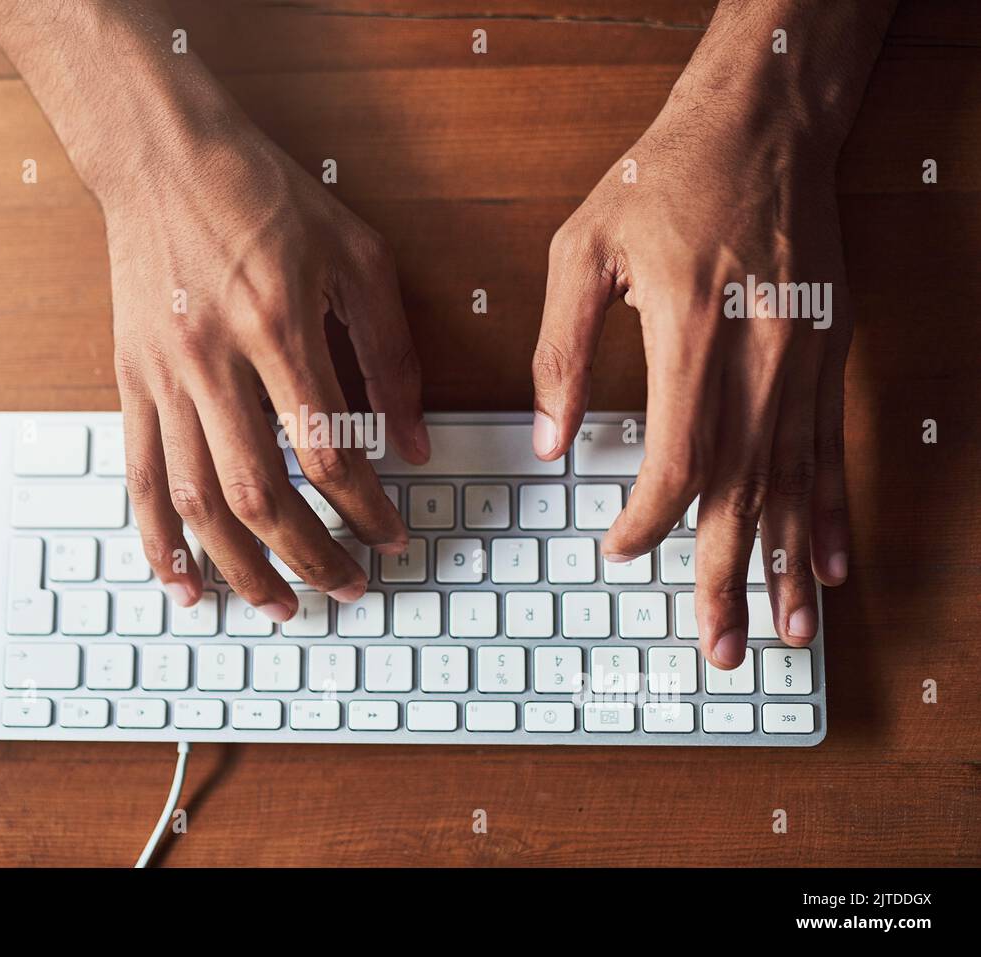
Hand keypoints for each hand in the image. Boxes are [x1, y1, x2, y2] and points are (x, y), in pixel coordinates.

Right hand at [106, 110, 426, 618]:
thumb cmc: (263, 195)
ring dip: (240, 568)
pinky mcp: (131, 383)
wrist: (163, 157)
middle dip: (310, 557)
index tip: (392, 535)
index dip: (367, 508)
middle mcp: (213, 362)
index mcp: (277, 326)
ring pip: (196, 502)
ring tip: (278, 605)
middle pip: (261, 495)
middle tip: (346, 587)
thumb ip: (391, 354)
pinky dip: (158, 541)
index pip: (329, 451)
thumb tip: (415, 442)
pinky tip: (182, 582)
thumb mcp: (355, 255)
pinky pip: (139, 479)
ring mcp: (163, 378)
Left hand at [530, 0, 892, 667]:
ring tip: (777, 633)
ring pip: (793, 482)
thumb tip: (551, 439)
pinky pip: (828, 448)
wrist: (761, 119)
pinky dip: (824, 510)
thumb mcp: (582, 248)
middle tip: (714, 647)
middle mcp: (761, 355)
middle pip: (743, 491)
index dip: (647, 519)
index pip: (677, 459)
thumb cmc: (664, 178)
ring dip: (782, 563)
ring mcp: (806, 357)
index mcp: (691, 331)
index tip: (616, 547)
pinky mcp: (827, 352)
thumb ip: (560, 352)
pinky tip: (823, 563)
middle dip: (725, 577)